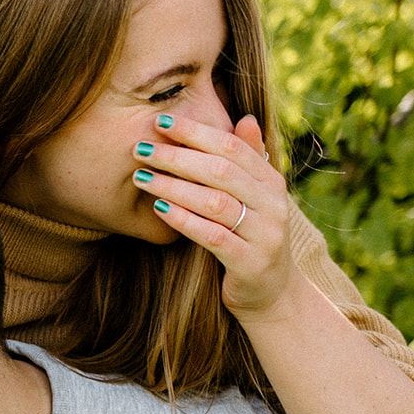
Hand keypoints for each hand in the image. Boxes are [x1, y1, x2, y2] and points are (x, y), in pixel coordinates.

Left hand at [131, 113, 295, 318]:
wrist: (272, 296)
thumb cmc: (252, 240)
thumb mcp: (255, 199)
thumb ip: (249, 161)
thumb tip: (246, 117)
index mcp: (271, 182)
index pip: (232, 147)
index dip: (196, 132)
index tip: (160, 121)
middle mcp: (273, 205)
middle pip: (221, 171)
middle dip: (177, 157)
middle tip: (142, 148)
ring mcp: (264, 235)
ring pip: (215, 202)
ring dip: (174, 186)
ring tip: (141, 177)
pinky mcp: (249, 263)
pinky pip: (213, 236)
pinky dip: (184, 220)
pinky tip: (158, 208)